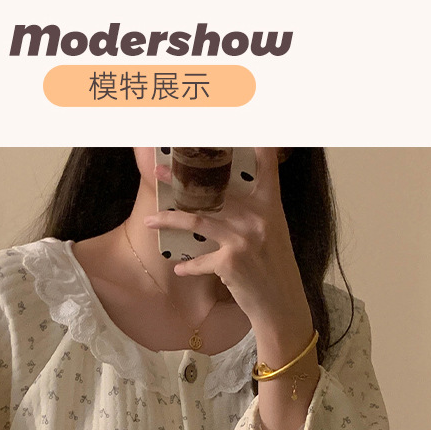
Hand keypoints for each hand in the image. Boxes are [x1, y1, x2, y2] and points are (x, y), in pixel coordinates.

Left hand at [144, 148, 312, 345]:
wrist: (280, 304)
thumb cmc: (274, 268)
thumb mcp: (272, 233)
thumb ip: (254, 213)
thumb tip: (225, 199)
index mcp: (270, 206)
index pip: (266, 165)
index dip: (255, 142)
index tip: (237, 125)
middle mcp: (257, 218)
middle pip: (215, 190)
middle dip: (182, 181)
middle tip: (158, 171)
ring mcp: (242, 239)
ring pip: (197, 221)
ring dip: (170, 220)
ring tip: (150, 220)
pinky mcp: (230, 262)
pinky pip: (199, 260)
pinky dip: (188, 266)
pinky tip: (179, 268)